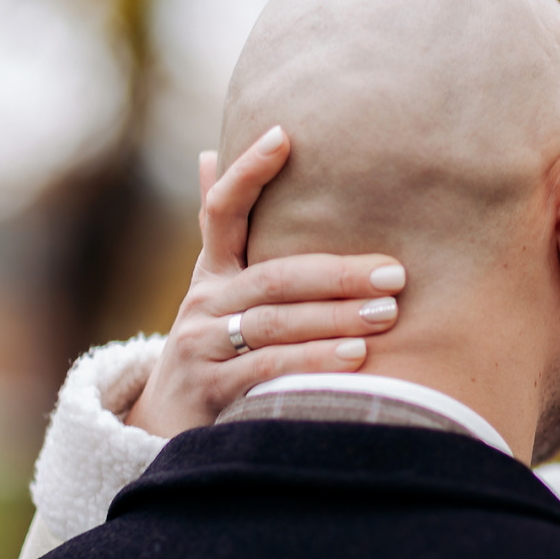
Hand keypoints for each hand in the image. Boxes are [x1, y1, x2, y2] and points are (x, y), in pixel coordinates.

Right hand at [124, 126, 405, 437]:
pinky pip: (268, 370)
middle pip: (274, 277)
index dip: (248, 171)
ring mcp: (202, 346)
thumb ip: (223, 231)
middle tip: (395, 274)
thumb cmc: (213, 345)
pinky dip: (314, 363)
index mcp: (213, 271)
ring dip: (336, 318)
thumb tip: (209, 154)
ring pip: (276, 323)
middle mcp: (204, 302)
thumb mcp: (216, 289)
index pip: (222, 210)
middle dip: (338, 274)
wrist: (165, 423)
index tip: (284, 135)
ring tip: (385, 314)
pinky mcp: (209, 390)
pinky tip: (356, 358)